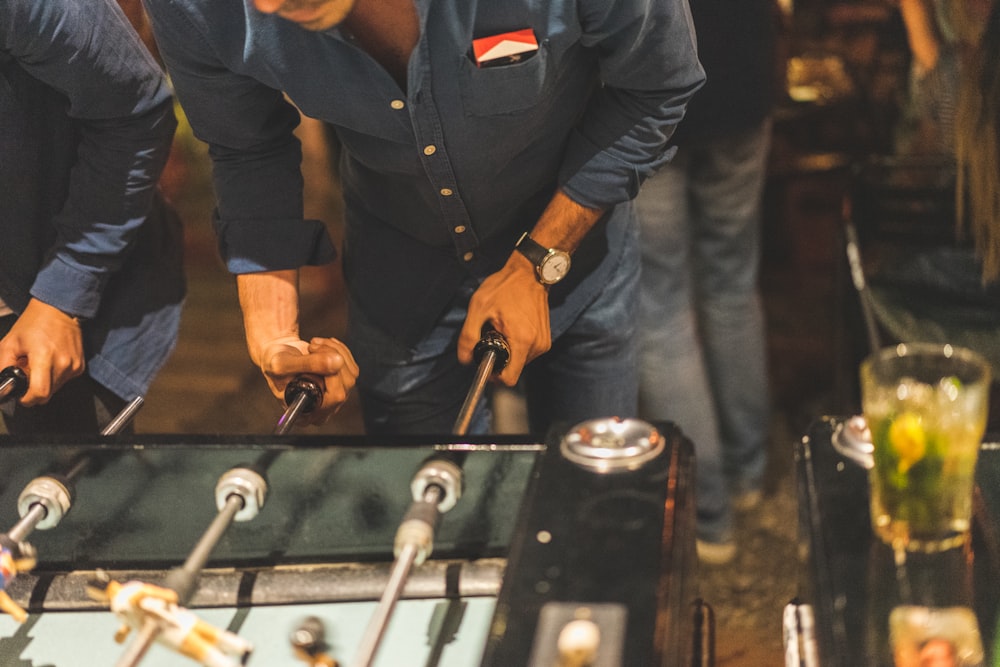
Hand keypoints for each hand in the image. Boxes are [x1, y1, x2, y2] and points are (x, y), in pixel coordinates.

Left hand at [0, 298, 84, 405]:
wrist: (59, 309)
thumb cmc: (35, 322)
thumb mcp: (10, 342)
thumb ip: (3, 365)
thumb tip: (2, 383)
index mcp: (44, 357)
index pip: (39, 393)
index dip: (27, 399)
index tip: (21, 395)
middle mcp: (63, 363)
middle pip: (47, 394)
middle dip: (34, 389)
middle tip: (28, 373)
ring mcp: (74, 365)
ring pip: (55, 389)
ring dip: (45, 382)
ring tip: (39, 365)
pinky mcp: (80, 366)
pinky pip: (64, 381)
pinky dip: (55, 376)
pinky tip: (51, 361)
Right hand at [256, 335, 358, 423]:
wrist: (279, 354)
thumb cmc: (274, 362)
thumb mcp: (282, 363)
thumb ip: (307, 364)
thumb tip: (337, 362)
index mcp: (306, 413)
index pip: (334, 397)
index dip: (330, 374)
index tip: (313, 353)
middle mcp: (323, 410)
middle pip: (346, 384)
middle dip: (331, 357)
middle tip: (312, 346)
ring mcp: (335, 397)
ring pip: (351, 374)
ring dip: (334, 351)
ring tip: (313, 345)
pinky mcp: (343, 384)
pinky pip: (352, 367)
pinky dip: (339, 350)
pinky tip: (322, 346)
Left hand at [458, 252, 549, 385]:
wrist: (529, 273)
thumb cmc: (505, 287)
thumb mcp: (479, 308)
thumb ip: (468, 335)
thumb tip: (464, 358)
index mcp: (522, 341)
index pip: (510, 379)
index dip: (494, 376)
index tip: (486, 364)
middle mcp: (537, 345)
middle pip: (514, 370)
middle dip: (500, 359)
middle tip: (492, 337)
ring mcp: (544, 343)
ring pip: (520, 362)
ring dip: (509, 352)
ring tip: (503, 329)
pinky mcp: (546, 339)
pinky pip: (528, 353)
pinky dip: (518, 346)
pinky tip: (512, 328)